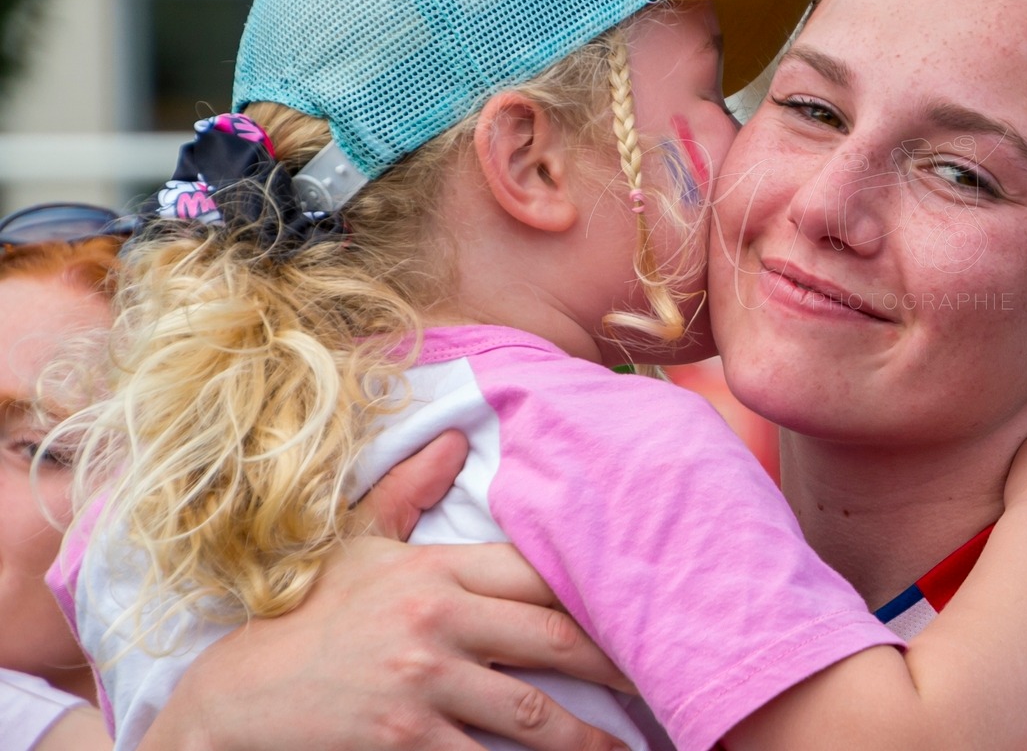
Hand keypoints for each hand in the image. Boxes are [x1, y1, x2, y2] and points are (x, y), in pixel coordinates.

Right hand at [138, 433, 631, 750]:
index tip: (640, 604)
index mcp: (432, 569)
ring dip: (588, 736)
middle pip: (552, 638)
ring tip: (628, 748)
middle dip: (615, 661)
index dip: (595, 589)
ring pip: (532, 711)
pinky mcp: (405, 741)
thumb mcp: (354, 546)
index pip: (535, 570)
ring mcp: (421, 683)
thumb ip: (408, 490)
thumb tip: (455, 439)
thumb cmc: (304, 621)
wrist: (232, 702)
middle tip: (661, 677)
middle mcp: (434, 619)